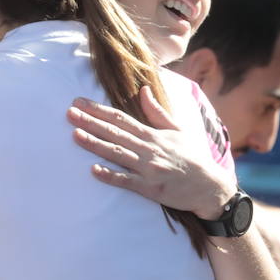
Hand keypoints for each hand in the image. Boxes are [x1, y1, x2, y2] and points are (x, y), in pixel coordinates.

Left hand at [67, 86, 234, 220]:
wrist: (210, 187)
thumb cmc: (192, 157)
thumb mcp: (178, 130)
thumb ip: (156, 112)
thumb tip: (142, 91)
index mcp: (153, 134)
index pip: (121, 118)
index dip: (99, 110)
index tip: (79, 102)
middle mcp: (150, 149)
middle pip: (115, 133)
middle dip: (91, 122)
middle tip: (69, 113)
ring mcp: (150, 169)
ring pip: (118, 153)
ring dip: (96, 144)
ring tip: (75, 135)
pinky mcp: (152, 189)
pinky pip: (127, 181)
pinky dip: (111, 175)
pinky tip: (94, 170)